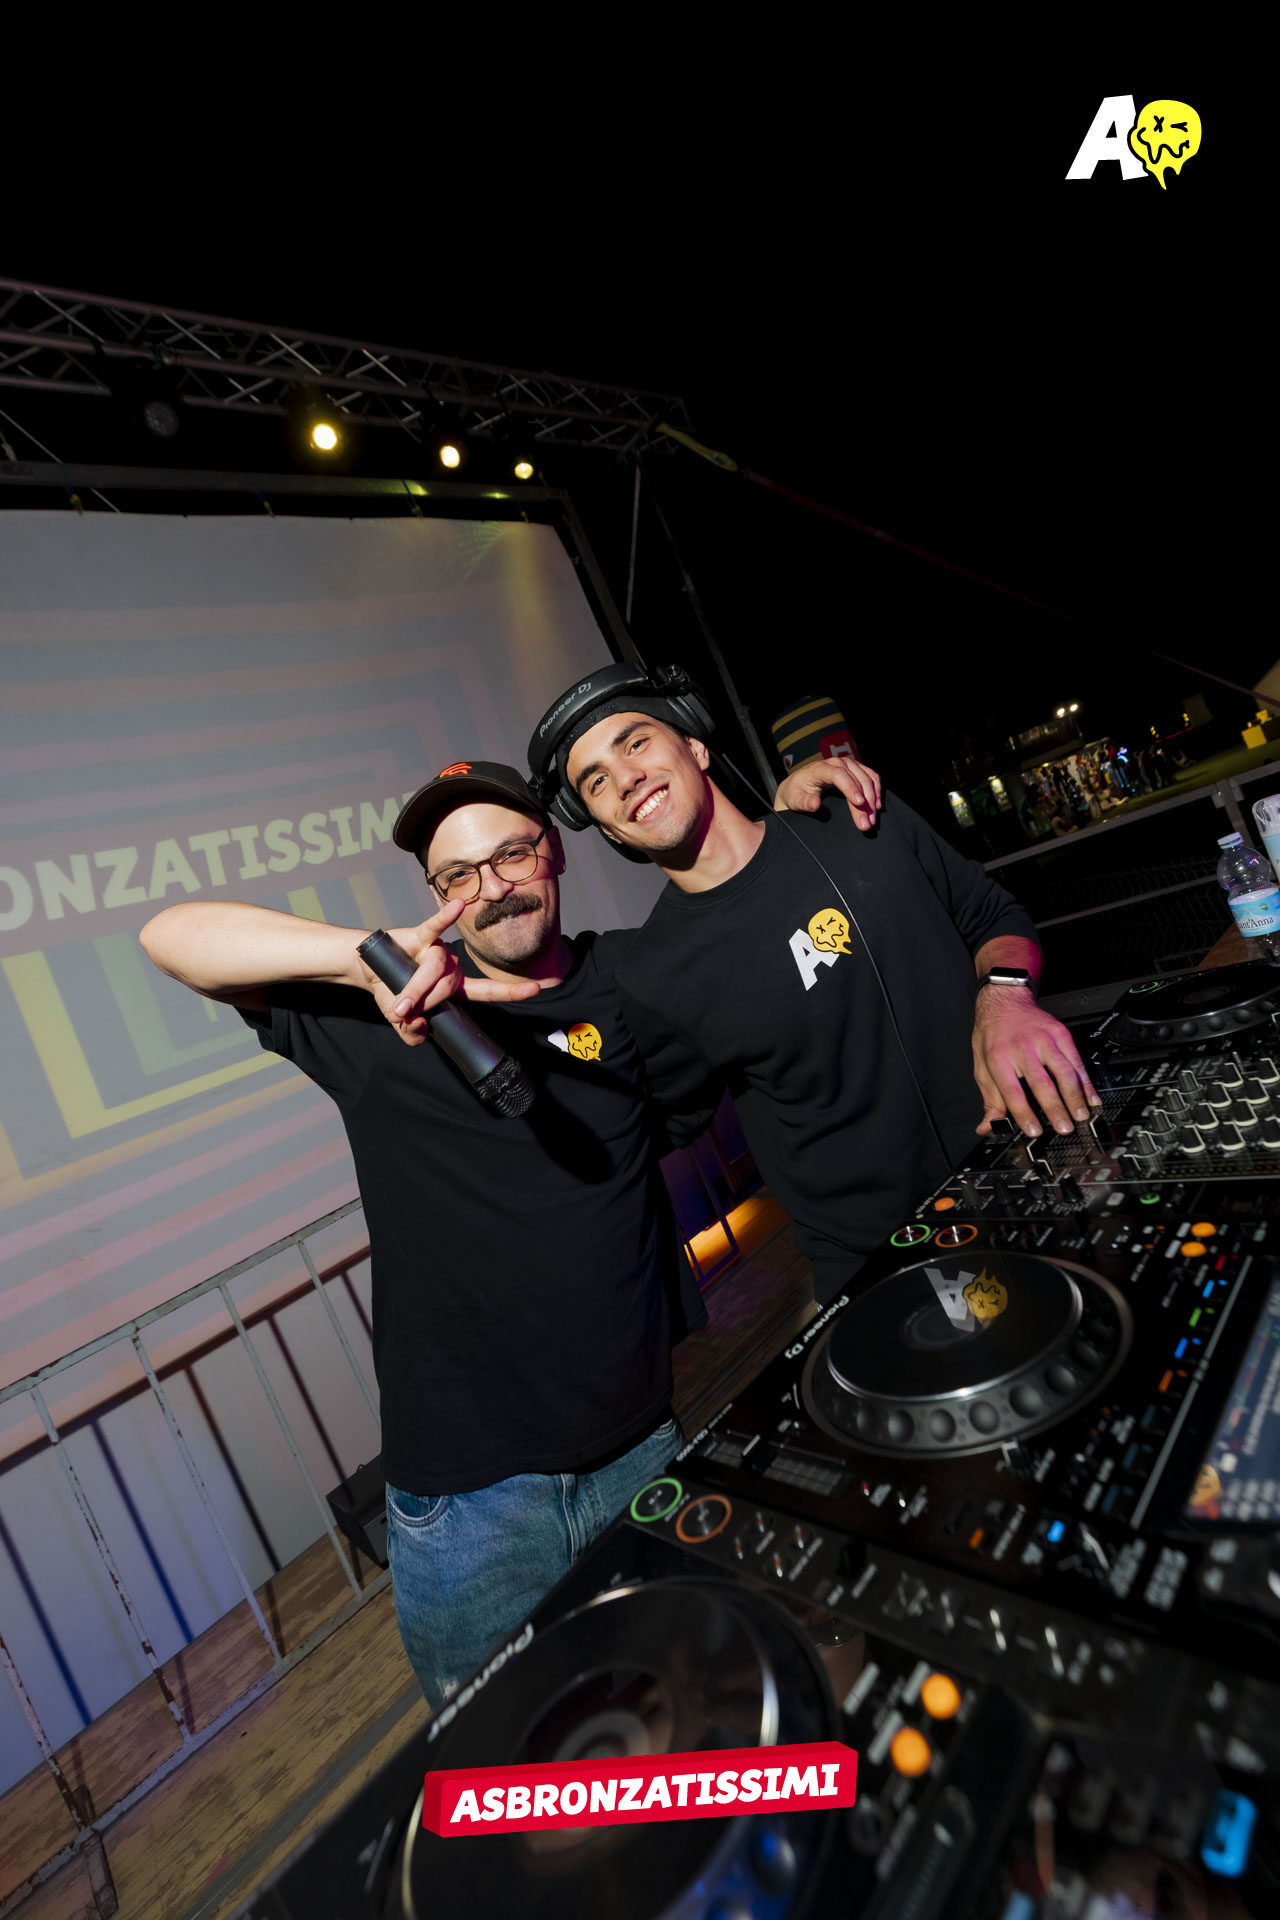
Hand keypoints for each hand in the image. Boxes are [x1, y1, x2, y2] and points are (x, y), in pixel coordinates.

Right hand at [355, 901, 539, 1046]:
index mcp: (454, 988)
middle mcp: (451, 967)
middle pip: (448, 985)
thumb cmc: (391, 991)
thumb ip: (411, 1033)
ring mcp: (437, 951)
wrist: (368, 971)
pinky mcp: (421, 936)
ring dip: (415, 987)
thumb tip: (419, 1029)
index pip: (488, 991)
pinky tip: (457, 906)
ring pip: (435, 968)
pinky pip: (435, 926)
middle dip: (425, 1001)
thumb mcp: (400, 1020)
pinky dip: (445, 917)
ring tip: (397, 1002)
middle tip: (403, 1011)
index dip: (510, 992)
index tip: (536, 989)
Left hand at [775, 756, 879, 829]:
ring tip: (872, 818)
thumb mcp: (795, 800)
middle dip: (864, 802)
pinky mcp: (855, 769)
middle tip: (867, 822)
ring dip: (873, 799)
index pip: (839, 775)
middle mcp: (836, 763)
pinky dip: (876, 791)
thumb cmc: (796, 793)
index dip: (850, 788)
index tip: (859, 803)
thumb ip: (805, 802)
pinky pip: (871, 777)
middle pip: (856, 779)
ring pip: (867, 778)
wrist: (798, 785)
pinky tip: (876, 806)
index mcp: (820, 768)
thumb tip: (816, 803)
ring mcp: (848, 764)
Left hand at [971, 989, 1100, 1137]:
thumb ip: (989, 1099)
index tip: (1034, 1130)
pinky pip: (1077, 1061)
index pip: (1012, 1091)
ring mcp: (1044, 1039)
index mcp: (998, 1058)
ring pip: (1064, 1071)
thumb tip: (987, 1127)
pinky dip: (1085, 1082)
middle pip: (1042, 1082)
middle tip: (1064, 1127)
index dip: (1023, 1113)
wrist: (1005, 1000)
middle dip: (1055, 1108)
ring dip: (1075, 1096)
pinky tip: (1091, 1097)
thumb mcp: (982, 1066)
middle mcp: (1022, 1048)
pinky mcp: (1061, 1034)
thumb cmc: (993, 1035)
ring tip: (1080, 1115)